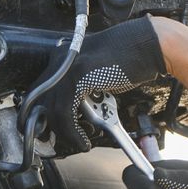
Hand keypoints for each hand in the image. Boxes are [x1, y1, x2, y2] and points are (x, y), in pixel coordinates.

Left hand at [52, 18, 165, 153]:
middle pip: (41, 101)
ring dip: (65, 133)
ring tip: (80, 142)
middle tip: (66, 140)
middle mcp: (60, 62)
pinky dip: (73, 132)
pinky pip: (66, 113)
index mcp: (62, 58)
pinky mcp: (78, 78)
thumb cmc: (129, 60)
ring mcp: (67, 68)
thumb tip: (74, 111)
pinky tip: (83, 139)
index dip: (44, 114)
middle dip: (50, 126)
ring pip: (53, 111)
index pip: (41, 91)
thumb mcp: (97, 74)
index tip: (50, 131)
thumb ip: (82, 88)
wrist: (147, 46)